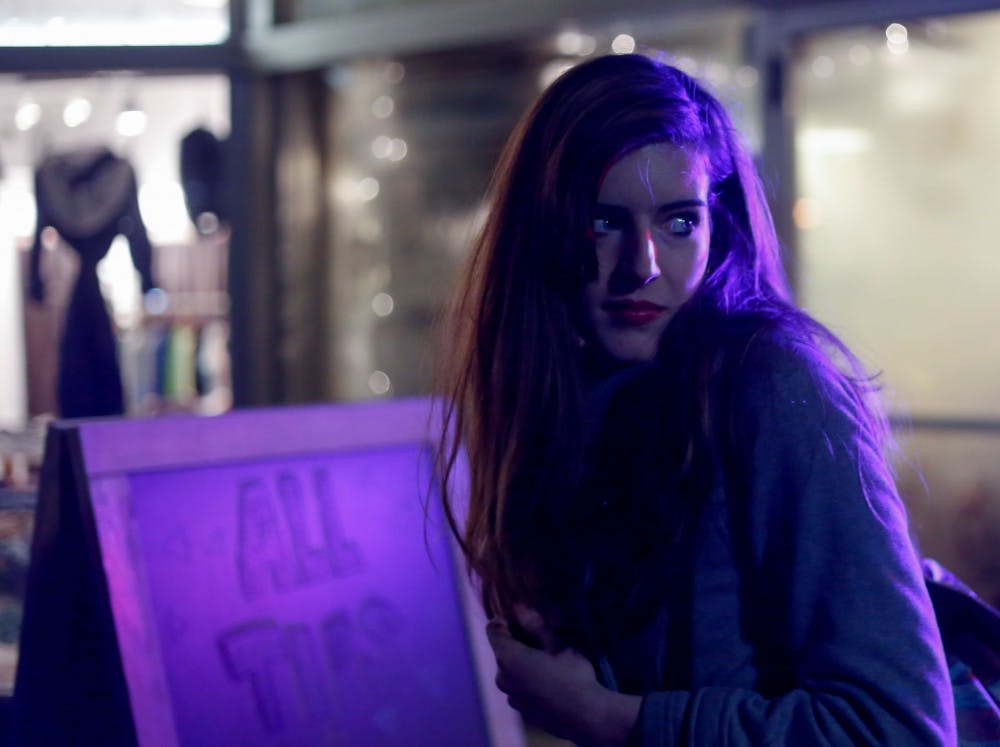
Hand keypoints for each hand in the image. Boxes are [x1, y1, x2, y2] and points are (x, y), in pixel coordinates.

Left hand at [486, 607, 640, 746]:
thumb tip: (518, 607)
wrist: (586, 716)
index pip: (493, 629)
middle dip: (518, 641)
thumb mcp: (558, 643)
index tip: (526, 619)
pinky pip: (518, 685)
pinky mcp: (521, 710)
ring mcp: (511, 696)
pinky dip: (527, 678)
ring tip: (549, 661)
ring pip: (510, 669)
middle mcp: (502, 677)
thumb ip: (534, 623)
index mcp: (508, 657)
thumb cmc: (572, 675)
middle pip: (502, 650)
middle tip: (544, 639)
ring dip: (523, 661)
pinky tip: (549, 681)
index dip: (507, 619)